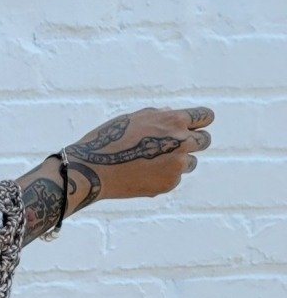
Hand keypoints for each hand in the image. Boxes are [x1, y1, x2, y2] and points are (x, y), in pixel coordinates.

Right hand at [57, 105, 213, 213]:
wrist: (92, 170)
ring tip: (151, 163)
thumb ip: (159, 116)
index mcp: (174, 121)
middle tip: (174, 147)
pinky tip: (141, 175)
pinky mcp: (169, 184)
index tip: (194, 126)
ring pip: (191, 162)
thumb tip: (174, 114)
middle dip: (193, 142)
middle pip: (205, 140)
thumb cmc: (107, 140)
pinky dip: (163, 177)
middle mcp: (182, 142)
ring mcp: (178, 165)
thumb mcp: (133, 118)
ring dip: (178, 161)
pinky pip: (175, 178)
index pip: (205, 117)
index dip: (199, 121)